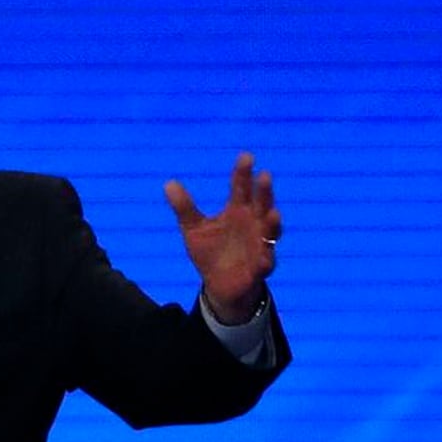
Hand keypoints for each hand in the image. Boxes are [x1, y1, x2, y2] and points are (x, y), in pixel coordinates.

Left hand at [164, 152, 281, 323]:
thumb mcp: (193, 229)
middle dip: (264, 192)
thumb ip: (184, 208)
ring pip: (271, 231)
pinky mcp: (260, 268)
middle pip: (262, 204)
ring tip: (273, 213)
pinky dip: (267, 259)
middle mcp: (253, 224)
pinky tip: (264, 258)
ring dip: (273, 223)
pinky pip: (267, 263)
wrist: (219, 285)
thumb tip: (168, 183)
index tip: (246, 156)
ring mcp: (260, 245)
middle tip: (264, 176)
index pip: (241, 187)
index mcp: (237, 211)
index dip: (243, 173)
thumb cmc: (210, 252)